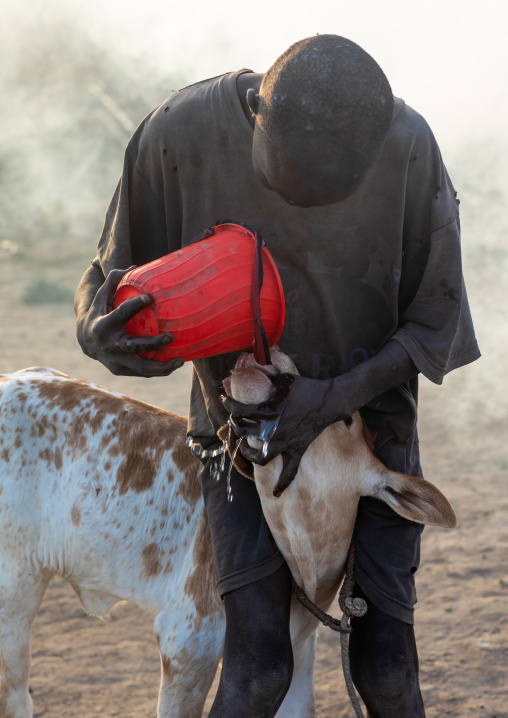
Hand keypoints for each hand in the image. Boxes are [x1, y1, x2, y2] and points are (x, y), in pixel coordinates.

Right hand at [77, 268, 183, 376]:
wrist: (85, 342)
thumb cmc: (99, 314)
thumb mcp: (101, 297)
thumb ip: (114, 281)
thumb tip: (133, 266)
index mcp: (104, 324)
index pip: (121, 314)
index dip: (134, 305)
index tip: (149, 298)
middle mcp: (109, 345)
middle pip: (133, 347)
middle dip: (152, 344)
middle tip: (171, 336)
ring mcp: (115, 360)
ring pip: (140, 367)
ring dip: (161, 367)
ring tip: (181, 361)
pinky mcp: (120, 370)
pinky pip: (141, 372)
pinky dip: (158, 371)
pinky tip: (173, 365)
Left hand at [221, 373, 349, 495]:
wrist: (329, 400)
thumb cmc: (305, 387)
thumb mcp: (282, 379)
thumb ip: (264, 377)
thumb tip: (249, 372)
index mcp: (267, 411)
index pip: (238, 410)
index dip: (227, 404)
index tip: (224, 399)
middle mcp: (273, 430)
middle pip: (244, 432)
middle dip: (236, 425)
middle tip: (236, 419)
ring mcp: (285, 443)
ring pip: (260, 458)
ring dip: (249, 454)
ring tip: (245, 448)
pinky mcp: (297, 450)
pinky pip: (290, 472)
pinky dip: (283, 484)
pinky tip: (276, 493)